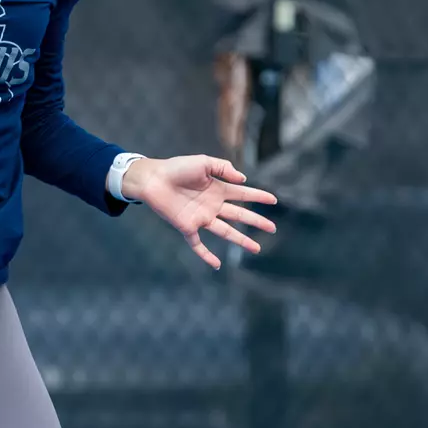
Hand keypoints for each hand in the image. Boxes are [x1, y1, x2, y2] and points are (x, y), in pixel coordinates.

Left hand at [123, 155, 277, 270]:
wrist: (153, 179)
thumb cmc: (176, 168)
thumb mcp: (203, 162)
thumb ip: (224, 168)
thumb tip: (243, 179)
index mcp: (217, 189)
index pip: (243, 194)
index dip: (258, 197)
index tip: (273, 200)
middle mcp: (212, 205)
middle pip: (240, 215)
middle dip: (256, 222)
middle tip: (272, 228)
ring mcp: (201, 217)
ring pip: (226, 231)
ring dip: (241, 240)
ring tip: (257, 249)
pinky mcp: (187, 226)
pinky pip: (198, 244)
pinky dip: (206, 255)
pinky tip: (217, 265)